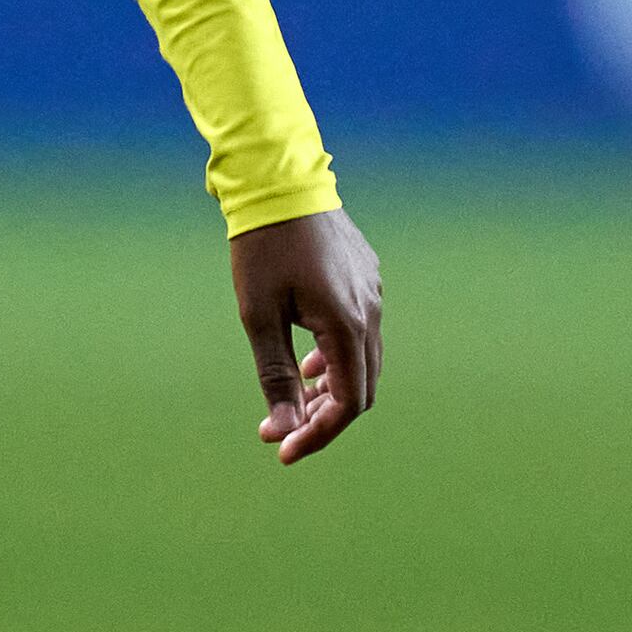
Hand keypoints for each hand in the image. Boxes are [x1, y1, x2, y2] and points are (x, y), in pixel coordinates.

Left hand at [231, 207, 383, 464]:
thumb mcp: (258, 316)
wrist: (279, 182)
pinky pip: (361, 332)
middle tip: (283, 430)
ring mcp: (373, 292)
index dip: (318, 434)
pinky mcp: (367, 278)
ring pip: (362, 361)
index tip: (284, 449)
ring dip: (330, 388)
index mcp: (346, 324)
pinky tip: (308, 361)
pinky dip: (336, 358)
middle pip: (361, 388)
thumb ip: (274, 375)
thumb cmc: (262, 248)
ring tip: (292, 397)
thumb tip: (282, 427)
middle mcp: (370, 311)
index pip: (347, 403)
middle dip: (323, 417)